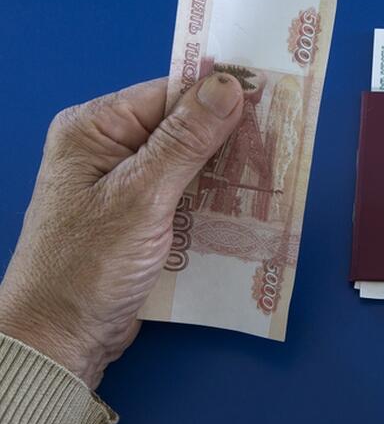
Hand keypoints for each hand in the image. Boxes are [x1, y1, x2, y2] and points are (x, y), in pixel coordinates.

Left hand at [0, 75, 243, 386]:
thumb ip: (185, 141)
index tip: (271, 98)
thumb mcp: (141, 196)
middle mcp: (110, 148)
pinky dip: (216, 197)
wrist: (62, 338)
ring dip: (228, 169)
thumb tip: (227, 85)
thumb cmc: (88, 266)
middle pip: (184, 126)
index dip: (220, 95)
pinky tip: (248, 202)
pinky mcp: (144, 215)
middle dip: (229, 135)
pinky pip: (189, 193)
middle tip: (280, 138)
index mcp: (96, 128)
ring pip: (192, 161)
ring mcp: (127, 183)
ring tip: (272, 170)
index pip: (170, 94)